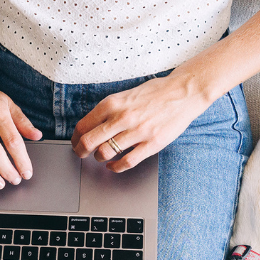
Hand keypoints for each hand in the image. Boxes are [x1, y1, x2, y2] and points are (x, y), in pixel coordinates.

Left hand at [71, 73, 210, 171]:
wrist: (183, 92)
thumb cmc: (155, 92)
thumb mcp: (126, 94)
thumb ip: (109, 109)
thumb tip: (92, 125)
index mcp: (113, 103)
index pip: (83, 126)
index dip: (75, 138)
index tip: (76, 142)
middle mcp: (122, 118)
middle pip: (89, 142)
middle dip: (80, 151)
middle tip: (81, 154)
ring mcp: (137, 132)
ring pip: (105, 153)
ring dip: (99, 158)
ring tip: (101, 157)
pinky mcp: (151, 144)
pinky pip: (126, 162)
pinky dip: (115, 167)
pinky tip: (113, 165)